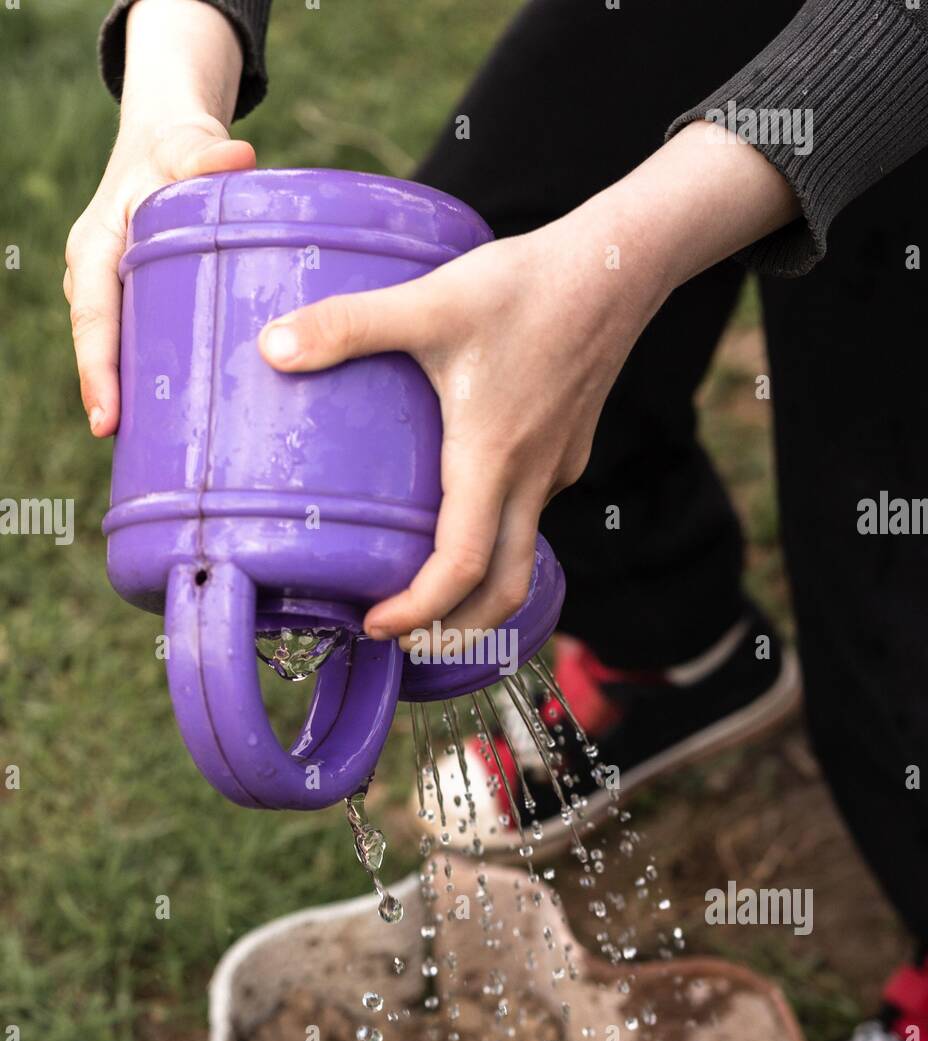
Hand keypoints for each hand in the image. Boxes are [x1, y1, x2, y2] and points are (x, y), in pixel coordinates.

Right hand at [64, 0, 251, 435]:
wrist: (171, 144)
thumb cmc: (176, 146)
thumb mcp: (186, 145)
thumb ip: (206, 153)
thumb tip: (240, 159)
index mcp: (96, 247)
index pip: (94, 318)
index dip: (97, 371)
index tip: (106, 419)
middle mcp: (99, 277)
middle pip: (102, 347)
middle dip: (110, 398)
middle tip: (127, 446)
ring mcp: (119, 294)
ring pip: (120, 352)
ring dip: (132, 398)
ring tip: (153, 451)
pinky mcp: (143, 304)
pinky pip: (142, 347)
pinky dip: (153, 382)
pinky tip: (179, 423)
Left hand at [258, 123, 796, 643]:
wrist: (618, 264)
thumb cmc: (527, 286)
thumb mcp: (430, 301)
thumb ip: (349, 325)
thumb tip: (271, 348)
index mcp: (493, 460)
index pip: (463, 567)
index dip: (420, 609)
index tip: (378, 625)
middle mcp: (531, 478)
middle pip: (505, 588)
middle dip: (457, 629)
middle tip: (404, 637)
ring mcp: (556, 467)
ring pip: (521, 553)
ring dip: (478, 589)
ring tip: (427, 590)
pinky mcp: (566, 448)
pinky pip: (532, 510)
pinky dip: (498, 534)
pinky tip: (463, 501)